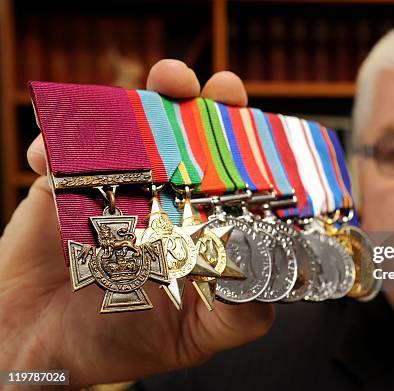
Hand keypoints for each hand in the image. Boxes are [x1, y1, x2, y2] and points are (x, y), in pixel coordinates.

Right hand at [0, 60, 272, 386]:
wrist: (43, 351)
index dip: (250, 142)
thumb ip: (240, 315)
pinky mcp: (61, 188)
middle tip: (218, 90)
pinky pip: (58, 151)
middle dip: (204, 103)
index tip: (261, 123)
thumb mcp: (197, 333)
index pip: (230, 170)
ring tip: (161, 86)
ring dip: (140, 100)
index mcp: (197, 220)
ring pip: (127, 127)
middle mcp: (160, 195)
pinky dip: (58, 144)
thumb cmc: (124, 339)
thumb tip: (276, 285)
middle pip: (184, 134)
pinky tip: (57, 154)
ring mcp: (111, 186)